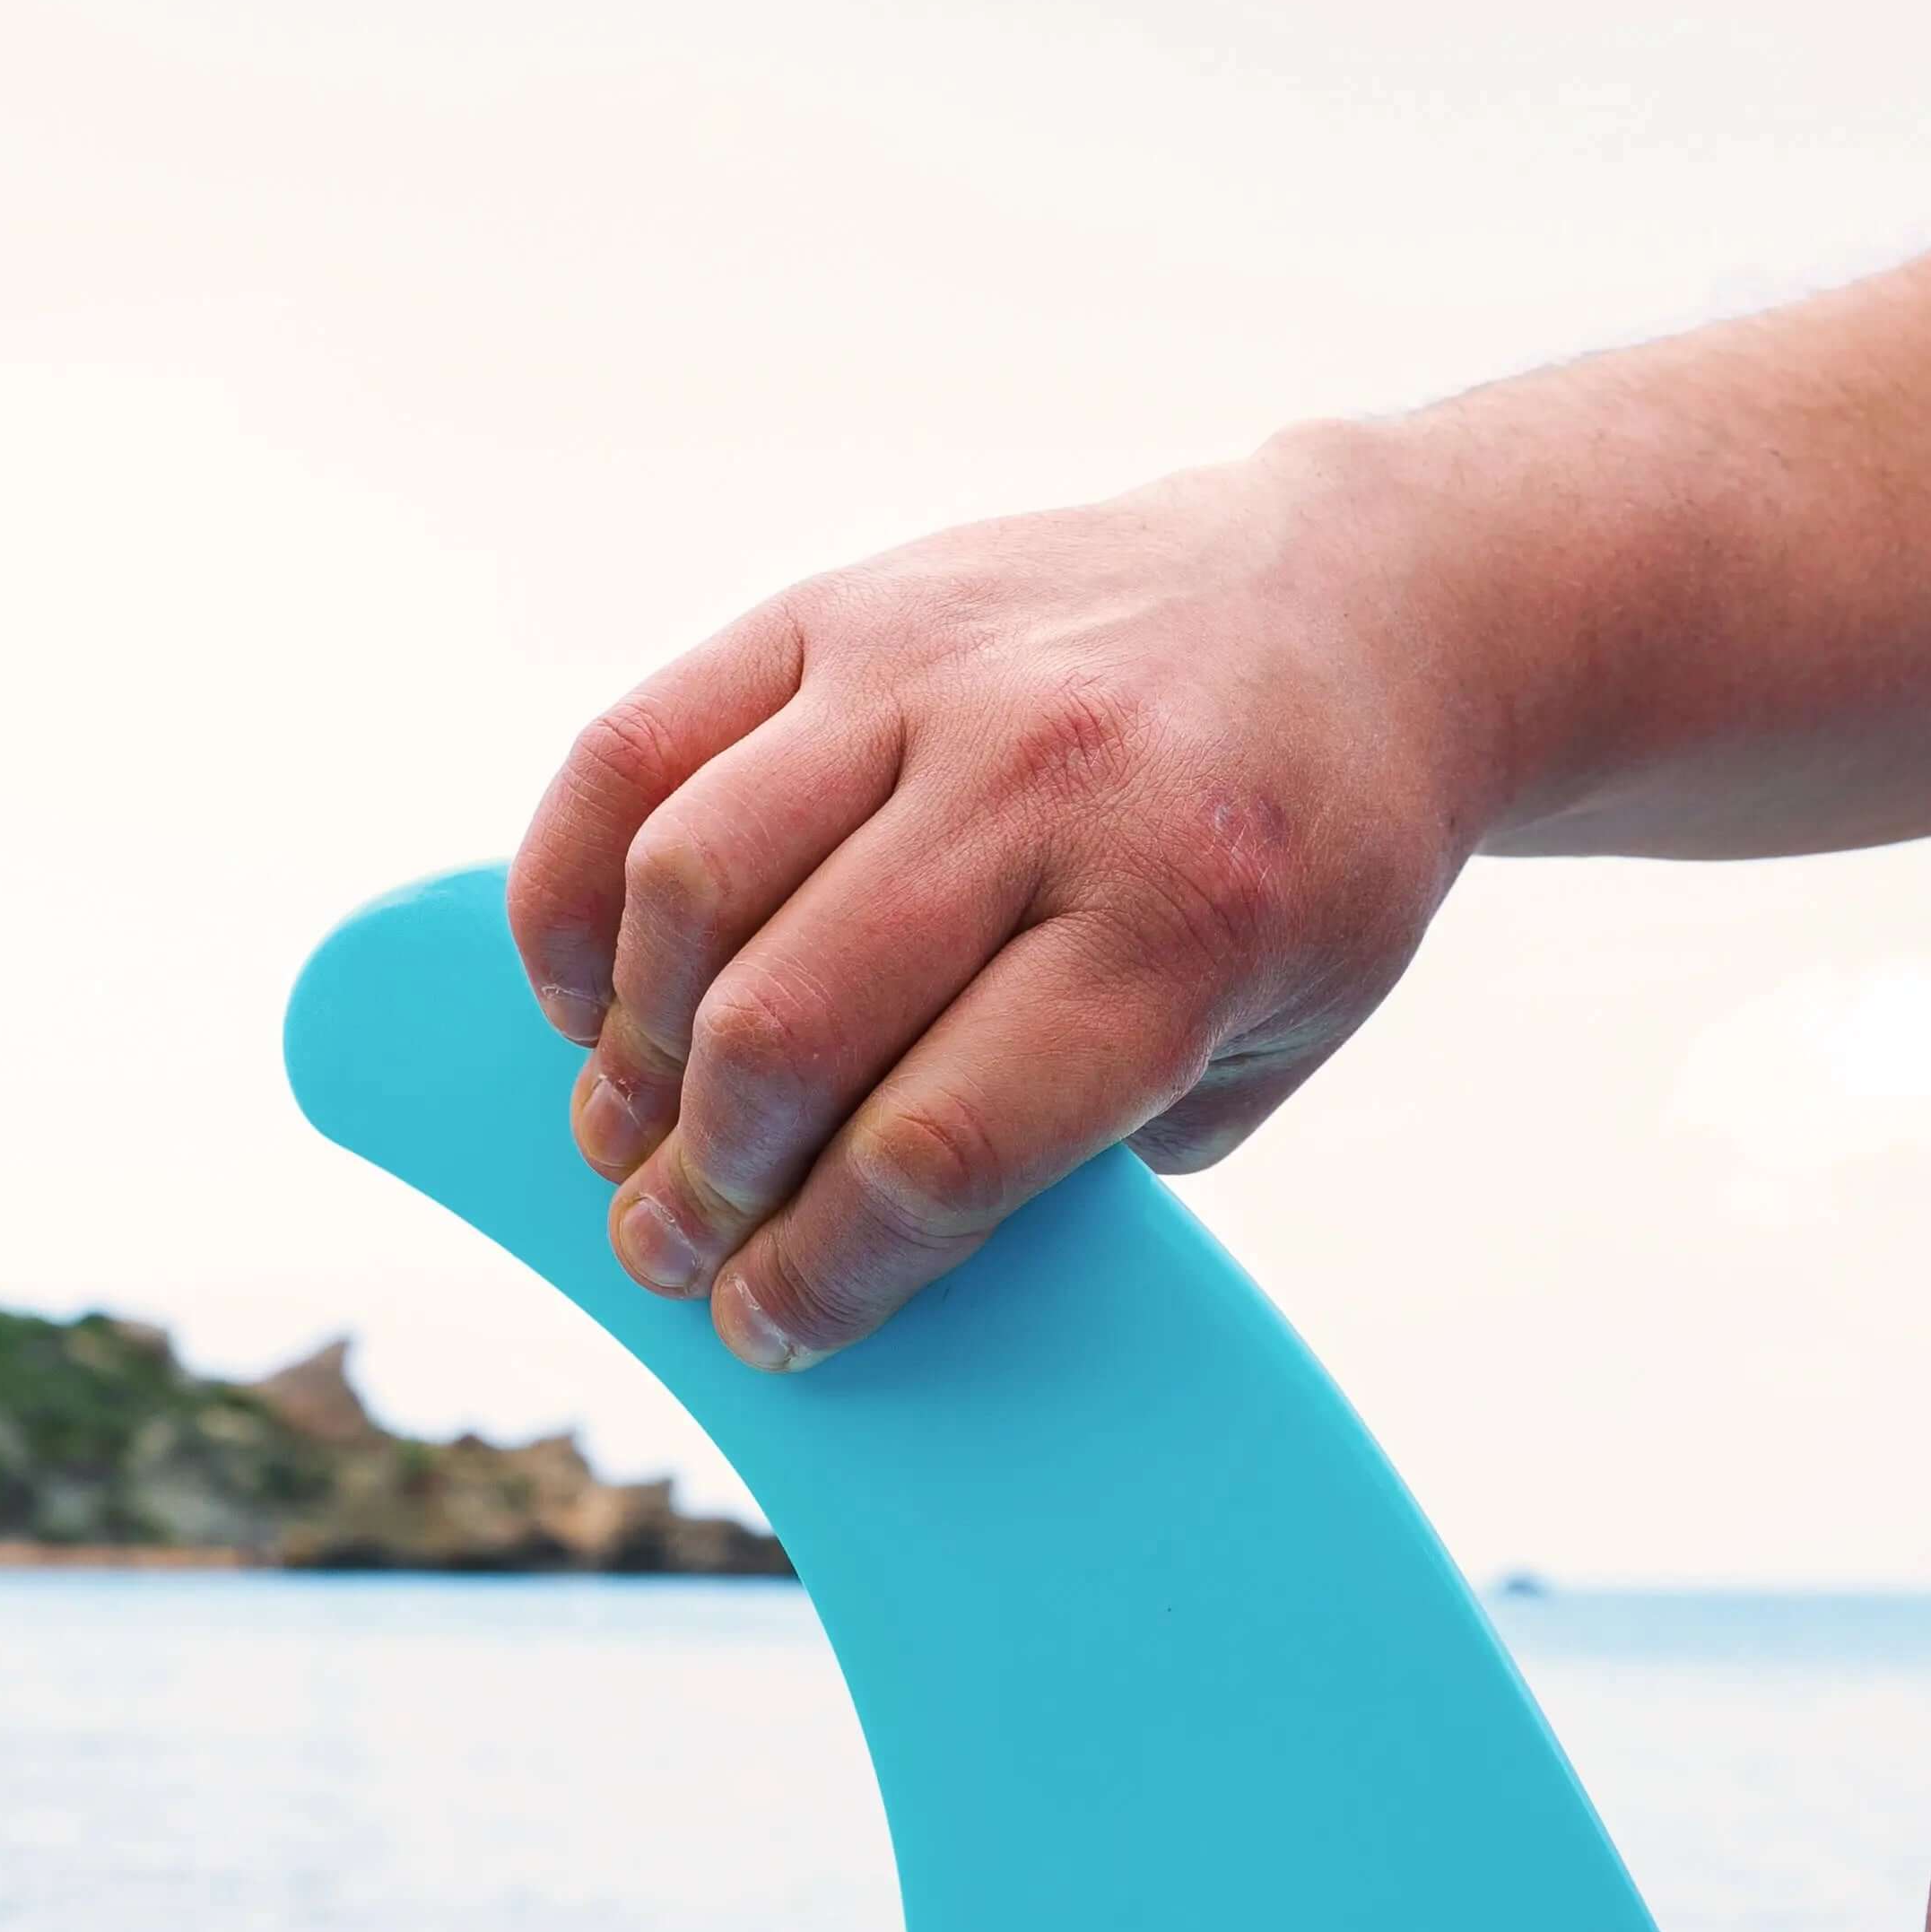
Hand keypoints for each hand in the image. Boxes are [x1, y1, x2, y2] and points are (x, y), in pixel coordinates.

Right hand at [509, 433, 1494, 1363]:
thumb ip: (1085, 1145)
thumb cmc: (1307, 861)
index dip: (823, 1269)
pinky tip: (582, 984)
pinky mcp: (841, 606)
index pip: (940, 1147)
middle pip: (790, 1030)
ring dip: (629, 1049)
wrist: (1359, 605)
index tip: (765, 1326)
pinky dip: (571, 885)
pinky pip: (636, 748)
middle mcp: (1047, 784)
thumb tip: (847, 1239)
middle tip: (673, 1248)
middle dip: (708, 1183)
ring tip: (628, 1131)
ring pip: (691, 890)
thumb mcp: (1270, 1042)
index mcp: (1183, 924)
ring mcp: (930, 676)